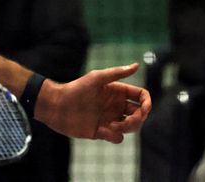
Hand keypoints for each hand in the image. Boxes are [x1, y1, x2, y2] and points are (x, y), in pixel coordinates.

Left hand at [35, 63, 150, 142]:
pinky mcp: (102, 132)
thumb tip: (136, 65)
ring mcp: (109, 119)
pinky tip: (102, 131)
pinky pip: (118, 138)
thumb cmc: (76, 89)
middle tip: (127, 121)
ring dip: (127, 128)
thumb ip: (117, 73)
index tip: (144, 109)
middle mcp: (115, 105)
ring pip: (131, 127)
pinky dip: (114, 136)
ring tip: (111, 126)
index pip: (141, 96)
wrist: (57, 106)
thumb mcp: (97, 78)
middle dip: (138, 119)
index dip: (147, 103)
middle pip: (139, 114)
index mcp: (117, 92)